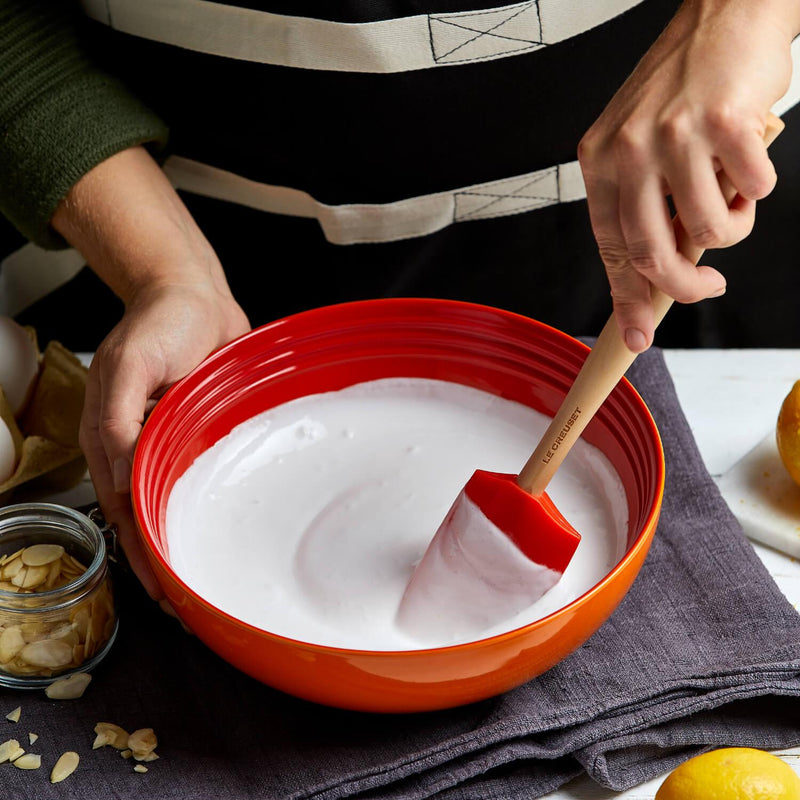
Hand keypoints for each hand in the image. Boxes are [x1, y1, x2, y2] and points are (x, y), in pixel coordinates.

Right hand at [80, 282, 248, 601]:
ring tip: (209, 575)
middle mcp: (141, 446)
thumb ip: (117, 416)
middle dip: (165, 561)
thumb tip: (118, 475)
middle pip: (149, 517)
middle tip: (190, 602)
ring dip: (188, 537)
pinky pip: (202, 474)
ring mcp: (173, 440)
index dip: (143, 555)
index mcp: (112, 438)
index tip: (163, 592)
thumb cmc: (162, 321)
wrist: (195, 293)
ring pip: (177, 501)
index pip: (125, 511)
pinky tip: (226, 522)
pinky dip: (208, 503)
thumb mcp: (131, 363)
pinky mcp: (201, 430)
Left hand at [577, 0, 799, 351]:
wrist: (726, 12)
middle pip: (651, 253)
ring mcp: (673, 135)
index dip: (625, 298)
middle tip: (710, 290)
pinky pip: (753, 190)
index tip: (637, 337)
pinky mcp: (724, 122)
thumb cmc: (686, 86)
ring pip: (710, 230)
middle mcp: (627, 149)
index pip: (609, 246)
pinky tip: (748, 157)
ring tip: (735, 195)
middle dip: (686, 288)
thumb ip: (644, 203)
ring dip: (734, 226)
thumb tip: (657, 272)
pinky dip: (759, 185)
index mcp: (600, 160)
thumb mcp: (640, 144)